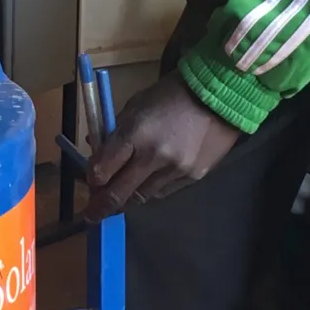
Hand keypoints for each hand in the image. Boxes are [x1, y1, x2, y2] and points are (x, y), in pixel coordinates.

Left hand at [85, 71, 240, 220]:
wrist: (219, 95)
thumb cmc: (172, 94)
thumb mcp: (137, 105)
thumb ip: (116, 131)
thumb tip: (97, 151)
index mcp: (135, 133)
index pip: (103, 170)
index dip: (92, 180)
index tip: (90, 183)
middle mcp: (154, 157)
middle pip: (119, 193)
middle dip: (101, 207)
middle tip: (91, 216)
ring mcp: (176, 170)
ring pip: (142, 196)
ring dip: (128, 196)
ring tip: (122, 193)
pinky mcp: (194, 177)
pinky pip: (164, 191)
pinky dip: (152, 188)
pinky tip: (151, 179)